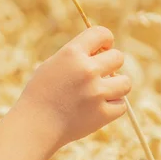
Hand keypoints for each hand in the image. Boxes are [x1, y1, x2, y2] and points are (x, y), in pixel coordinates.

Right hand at [13, 26, 131, 148]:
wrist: (34, 126)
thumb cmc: (41, 94)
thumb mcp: (53, 65)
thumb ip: (78, 56)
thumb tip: (104, 52)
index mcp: (72, 53)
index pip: (101, 33)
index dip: (106, 40)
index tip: (103, 49)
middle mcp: (87, 70)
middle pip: (118, 57)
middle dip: (111, 65)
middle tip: (100, 75)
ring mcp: (96, 93)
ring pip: (126, 82)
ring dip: (116, 87)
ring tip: (101, 92)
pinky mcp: (102, 114)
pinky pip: (121, 105)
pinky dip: (112, 107)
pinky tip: (97, 108)